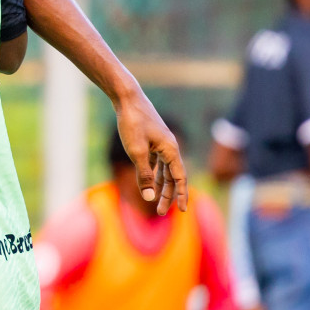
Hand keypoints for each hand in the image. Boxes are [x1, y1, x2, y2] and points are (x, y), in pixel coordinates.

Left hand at [114, 87, 187, 214]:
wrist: (127, 98)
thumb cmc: (132, 123)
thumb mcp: (136, 152)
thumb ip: (144, 175)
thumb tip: (148, 197)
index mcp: (171, 150)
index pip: (180, 179)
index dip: (181, 195)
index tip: (181, 210)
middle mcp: (170, 147)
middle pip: (173, 177)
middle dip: (168, 195)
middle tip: (160, 212)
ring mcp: (161, 143)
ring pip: (165, 169)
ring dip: (161, 185)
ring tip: (155, 200)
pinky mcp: (152, 139)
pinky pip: (157, 161)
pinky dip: (155, 173)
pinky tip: (150, 180)